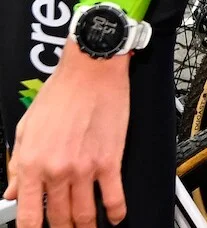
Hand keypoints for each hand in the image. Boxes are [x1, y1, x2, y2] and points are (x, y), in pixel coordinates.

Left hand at [4, 41, 131, 227]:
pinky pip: (113, 196)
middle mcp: (57, 171)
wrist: (92, 72)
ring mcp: (85, 169)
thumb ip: (17, 164)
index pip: (28, 214)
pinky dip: (115, 212)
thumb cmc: (60, 93)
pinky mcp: (110, 160)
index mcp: (32, 164)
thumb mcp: (26, 128)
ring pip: (85, 213)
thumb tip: (12, 191)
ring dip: (86, 227)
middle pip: (58, 218)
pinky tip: (115, 218)